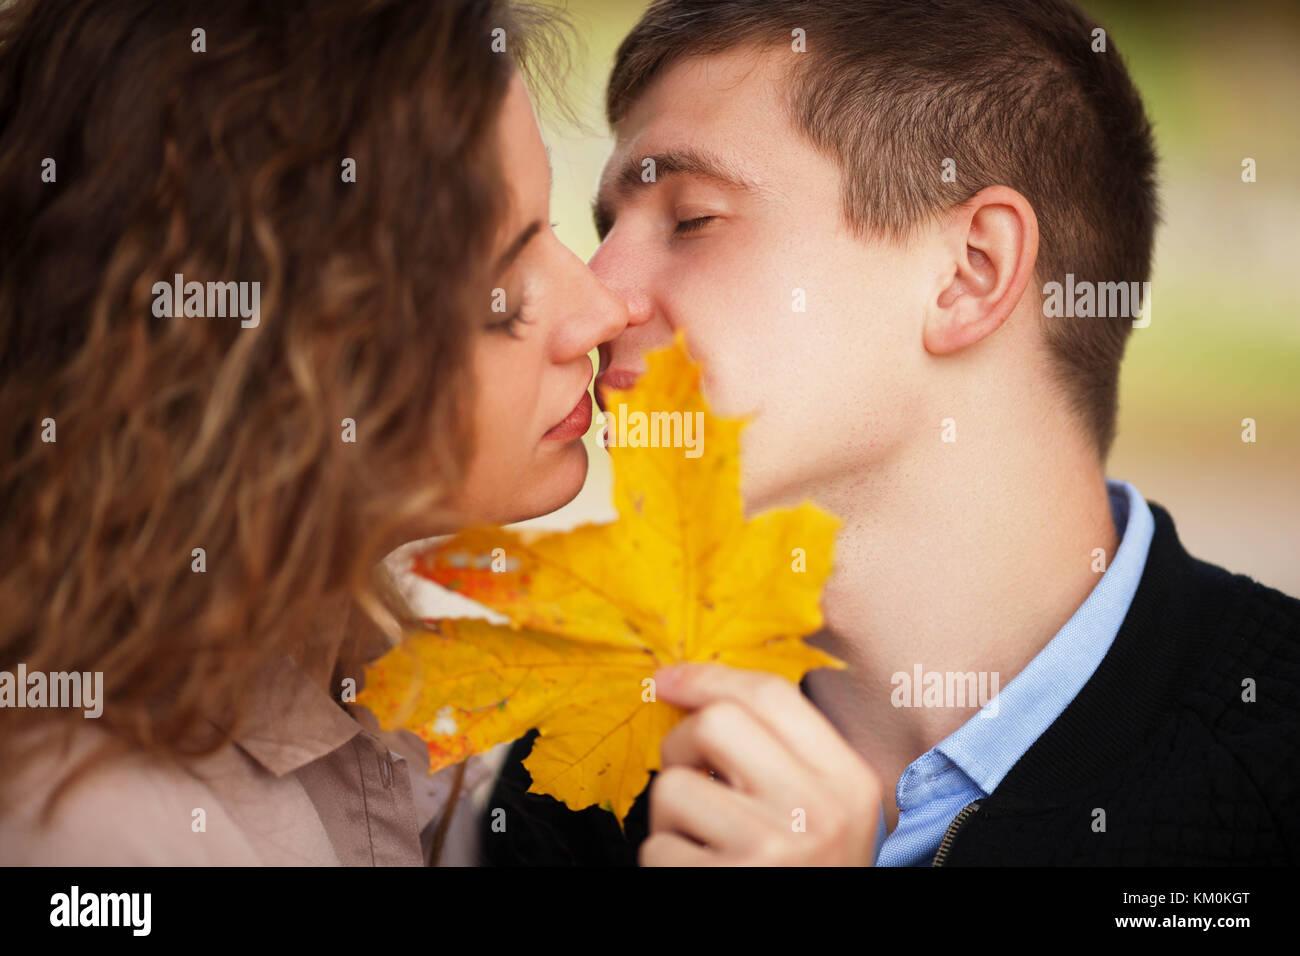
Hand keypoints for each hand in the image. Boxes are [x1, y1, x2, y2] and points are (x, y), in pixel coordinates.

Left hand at [640, 662, 880, 865]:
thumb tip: (697, 694)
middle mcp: (815, 814)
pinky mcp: (720, 887)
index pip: (771, 695)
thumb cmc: (812, 872)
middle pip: (714, 724)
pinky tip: (702, 874)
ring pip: (672, 788)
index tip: (669, 679)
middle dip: (683, 744)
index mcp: (848, 782)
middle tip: (693, 774)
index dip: (708, 676)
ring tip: (706, 841)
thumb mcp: (829, 807)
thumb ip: (785, 752)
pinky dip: (667, 860)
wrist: (825, 952)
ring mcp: (768, 853)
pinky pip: (657, 847)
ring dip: (672, 815)